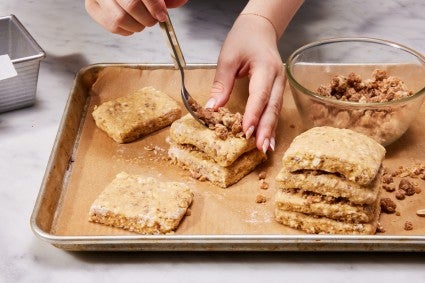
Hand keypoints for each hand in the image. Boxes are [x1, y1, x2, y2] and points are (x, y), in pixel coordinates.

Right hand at [85, 0, 187, 35]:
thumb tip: (180, 0)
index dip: (154, 6)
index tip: (162, 15)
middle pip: (130, 5)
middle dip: (147, 18)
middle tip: (154, 19)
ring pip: (119, 19)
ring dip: (137, 27)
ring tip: (143, 22)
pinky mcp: (92, 7)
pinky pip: (111, 26)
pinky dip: (127, 31)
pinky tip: (132, 24)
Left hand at [207, 14, 285, 152]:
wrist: (260, 28)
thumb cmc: (243, 39)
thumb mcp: (227, 58)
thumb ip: (221, 84)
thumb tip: (212, 108)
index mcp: (265, 67)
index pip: (260, 94)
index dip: (253, 113)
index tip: (246, 130)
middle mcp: (277, 77)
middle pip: (272, 106)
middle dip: (265, 128)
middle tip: (259, 147)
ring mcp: (280, 84)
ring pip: (275, 110)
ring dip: (269, 130)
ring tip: (264, 148)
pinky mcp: (277, 89)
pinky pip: (274, 109)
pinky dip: (271, 125)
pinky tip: (268, 139)